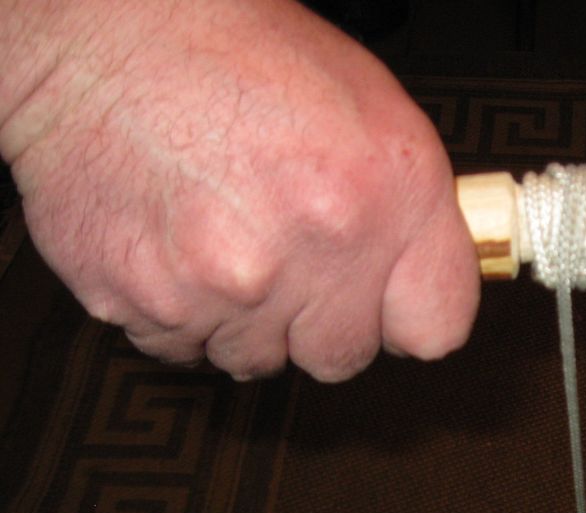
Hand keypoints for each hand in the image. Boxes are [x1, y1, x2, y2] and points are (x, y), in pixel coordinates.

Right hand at [1, 0, 478, 380]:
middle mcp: (315, 245)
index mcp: (388, 193)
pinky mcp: (147, 301)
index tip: (388, 305)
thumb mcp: (369, 111)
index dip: (407, 316)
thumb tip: (421, 284)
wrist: (100, 31)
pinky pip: (180, 347)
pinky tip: (173, 244)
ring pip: (257, 358)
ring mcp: (227, 284)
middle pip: (341, 356)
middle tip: (289, 257)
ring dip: (245, 318)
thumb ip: (410, 214)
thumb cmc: (235, 53)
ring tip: (222, 237)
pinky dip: (176, 312)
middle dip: (319, 320)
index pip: (436, 328)